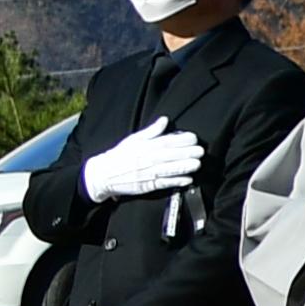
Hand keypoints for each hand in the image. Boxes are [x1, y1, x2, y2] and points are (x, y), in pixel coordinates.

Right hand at [80, 119, 201, 198]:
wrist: (103, 174)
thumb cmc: (119, 156)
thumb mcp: (133, 139)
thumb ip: (151, 131)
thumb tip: (165, 120)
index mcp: (145, 147)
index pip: (167, 142)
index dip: (182, 140)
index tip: (193, 138)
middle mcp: (148, 159)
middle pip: (171, 155)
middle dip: (188, 153)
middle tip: (201, 150)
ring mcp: (149, 173)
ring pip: (171, 169)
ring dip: (185, 167)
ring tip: (198, 163)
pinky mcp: (149, 185)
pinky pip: (165, 183)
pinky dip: (177, 181)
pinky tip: (188, 179)